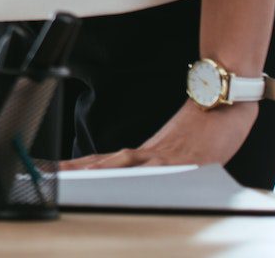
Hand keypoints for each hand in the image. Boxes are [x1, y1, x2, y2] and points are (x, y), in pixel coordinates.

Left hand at [65, 100, 255, 171]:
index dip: (80, 167)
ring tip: (71, 173)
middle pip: (104, 162)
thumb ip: (157, 161)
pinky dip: (134, 169)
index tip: (56, 172)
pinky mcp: (180, 157)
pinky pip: (153, 165)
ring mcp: (162, 154)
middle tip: (50, 173)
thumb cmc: (204, 128)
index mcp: (144, 152)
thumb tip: (141, 173)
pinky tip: (118, 170)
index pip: (104, 161)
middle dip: (77, 170)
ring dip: (95, 168)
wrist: (223, 101)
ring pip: (121, 162)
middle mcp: (147, 152)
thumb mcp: (176, 149)